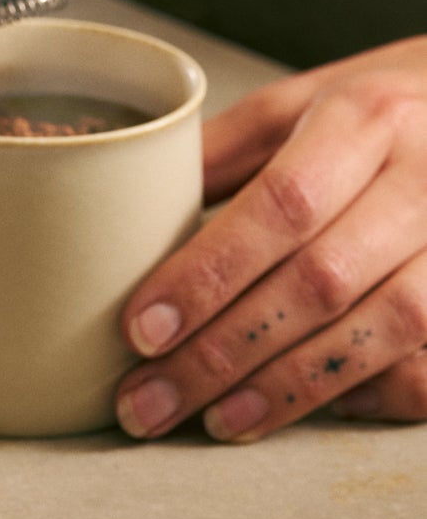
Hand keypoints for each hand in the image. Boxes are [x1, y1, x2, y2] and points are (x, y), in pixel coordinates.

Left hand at [115, 37, 426, 441]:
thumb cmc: (388, 106)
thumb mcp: (307, 99)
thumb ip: (226, 149)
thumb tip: (130, 205)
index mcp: (364, 117)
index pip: (278, 206)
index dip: (207, 275)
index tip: (141, 329)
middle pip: (318, 281)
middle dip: (224, 351)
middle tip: (149, 400)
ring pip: (380, 331)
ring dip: (288, 388)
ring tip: (213, 420)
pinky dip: (374, 392)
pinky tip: (312, 409)